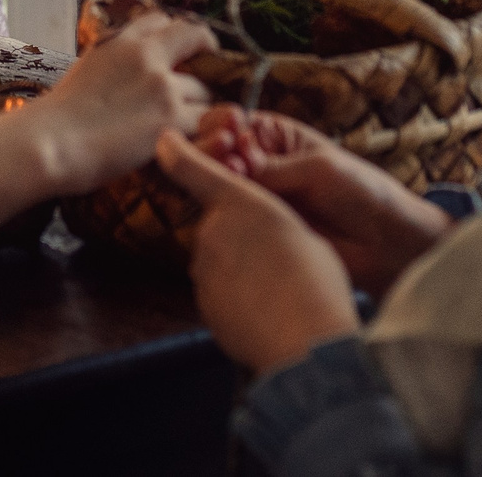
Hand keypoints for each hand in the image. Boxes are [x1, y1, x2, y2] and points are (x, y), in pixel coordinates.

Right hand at [0, 11, 216, 224]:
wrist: (49, 142)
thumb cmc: (56, 116)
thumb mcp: (86, 68)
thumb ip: (115, 61)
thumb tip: (127, 73)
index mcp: (122, 41)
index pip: (166, 21)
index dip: (180, 37)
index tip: (185, 54)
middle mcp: (147, 55)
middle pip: (197, 49)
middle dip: (198, 72)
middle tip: (192, 94)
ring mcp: (163, 86)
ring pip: (206, 91)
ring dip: (200, 107)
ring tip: (186, 126)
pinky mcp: (173, 119)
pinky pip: (205, 122)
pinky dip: (201, 133)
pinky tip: (188, 142)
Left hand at [156, 129, 360, 372]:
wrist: (306, 340)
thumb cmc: (316, 281)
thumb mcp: (304, 233)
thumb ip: (273, 225)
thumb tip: (268, 237)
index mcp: (239, 203)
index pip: (196, 170)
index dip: (178, 153)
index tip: (164, 141)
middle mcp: (212, 232)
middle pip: (216, 227)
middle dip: (238, 238)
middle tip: (277, 259)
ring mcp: (204, 272)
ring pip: (217, 263)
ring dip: (238, 271)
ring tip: (277, 290)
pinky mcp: (204, 307)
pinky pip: (218, 295)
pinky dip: (237, 300)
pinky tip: (266, 312)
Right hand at [193, 107, 448, 293]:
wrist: (388, 243)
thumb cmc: (362, 192)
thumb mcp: (317, 168)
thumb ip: (272, 167)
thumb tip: (229, 165)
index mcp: (273, 136)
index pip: (229, 123)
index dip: (220, 126)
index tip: (228, 137)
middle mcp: (258, 163)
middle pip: (214, 152)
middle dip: (210, 151)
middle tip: (228, 160)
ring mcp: (256, 196)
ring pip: (215, 185)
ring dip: (214, 181)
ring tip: (234, 185)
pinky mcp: (256, 229)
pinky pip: (227, 217)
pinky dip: (220, 212)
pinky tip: (229, 211)